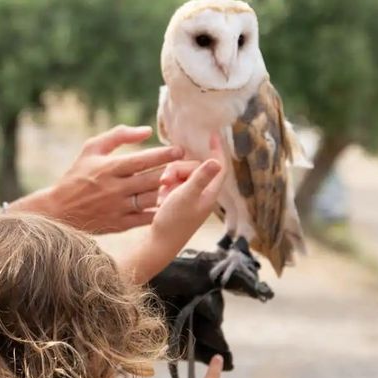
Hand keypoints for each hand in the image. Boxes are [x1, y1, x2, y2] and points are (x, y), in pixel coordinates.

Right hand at [19, 125, 182, 232]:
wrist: (59, 210)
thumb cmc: (78, 175)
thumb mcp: (91, 148)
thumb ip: (118, 136)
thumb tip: (146, 131)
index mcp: (109, 168)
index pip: (141, 160)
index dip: (163, 155)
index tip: (179, 150)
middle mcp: (115, 188)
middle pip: (150, 179)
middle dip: (173, 172)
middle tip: (190, 166)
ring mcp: (118, 207)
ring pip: (150, 199)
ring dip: (169, 192)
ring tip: (184, 184)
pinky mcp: (119, 224)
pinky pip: (145, 218)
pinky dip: (159, 211)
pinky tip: (172, 205)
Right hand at [151, 133, 227, 248]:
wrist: (159, 243)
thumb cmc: (173, 221)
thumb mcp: (186, 196)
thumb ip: (200, 177)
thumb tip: (216, 161)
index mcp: (209, 192)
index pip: (219, 166)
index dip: (217, 149)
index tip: (213, 134)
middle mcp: (203, 194)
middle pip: (194, 167)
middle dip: (177, 169)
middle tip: (165, 180)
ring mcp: (191, 198)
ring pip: (182, 174)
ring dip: (170, 179)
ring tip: (162, 194)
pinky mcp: (180, 201)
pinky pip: (174, 184)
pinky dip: (167, 188)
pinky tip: (161, 198)